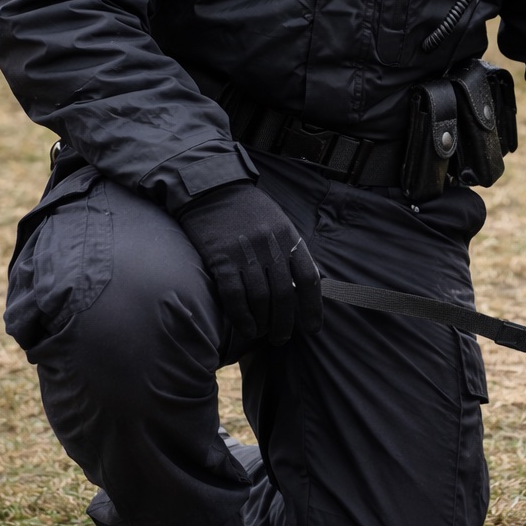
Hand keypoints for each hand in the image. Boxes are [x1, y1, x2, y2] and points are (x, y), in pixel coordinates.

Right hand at [175, 182, 321, 346]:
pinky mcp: (221, 258)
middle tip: (282, 338)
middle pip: (285, 295)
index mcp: (289, 237)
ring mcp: (246, 253)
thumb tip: (302, 286)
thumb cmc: (248, 210)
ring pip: (260, 299)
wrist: (213, 188)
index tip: (313, 328)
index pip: (309, 279)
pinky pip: (234, 296)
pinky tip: (246, 328)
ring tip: (263, 334)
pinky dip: (242, 317)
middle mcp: (270, 246)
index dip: (313, 308)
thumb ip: (290, 251)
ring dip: (264, 323)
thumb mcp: (278, 223)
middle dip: (286, 323)